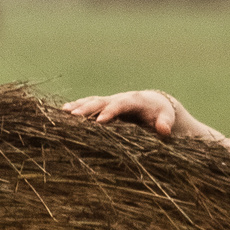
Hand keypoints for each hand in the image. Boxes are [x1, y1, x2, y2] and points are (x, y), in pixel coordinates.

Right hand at [62, 89, 198, 137]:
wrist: (155, 105)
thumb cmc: (162, 114)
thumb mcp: (166, 118)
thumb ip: (165, 123)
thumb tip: (164, 131)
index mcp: (135, 100)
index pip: (121, 104)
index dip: (110, 111)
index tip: (100, 121)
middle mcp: (119, 98)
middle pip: (102, 101)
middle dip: (88, 108)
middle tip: (75, 116)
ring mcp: (110, 101)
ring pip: (92, 101)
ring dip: (78, 106)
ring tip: (64, 113)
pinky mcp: (104, 106)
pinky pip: (88, 105)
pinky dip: (76, 108)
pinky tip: (62, 114)